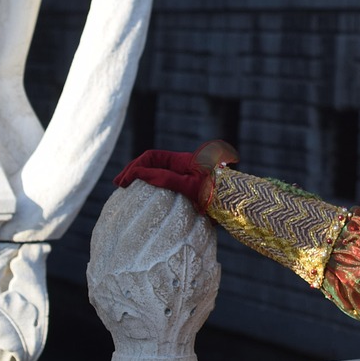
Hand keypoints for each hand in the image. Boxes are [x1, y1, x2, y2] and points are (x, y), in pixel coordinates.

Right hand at [114, 141, 238, 209]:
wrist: (240, 203)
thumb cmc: (218, 194)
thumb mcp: (190, 186)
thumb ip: (166, 179)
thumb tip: (140, 174)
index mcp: (183, 161)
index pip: (152, 157)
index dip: (135, 167)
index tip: (123, 182)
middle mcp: (184, 166)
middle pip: (153, 163)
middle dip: (135, 171)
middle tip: (119, 185)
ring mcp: (187, 178)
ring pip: (160, 174)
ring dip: (144, 179)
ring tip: (128, 192)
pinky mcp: (191, 190)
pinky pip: (168, 185)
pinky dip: (154, 189)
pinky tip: (147, 202)